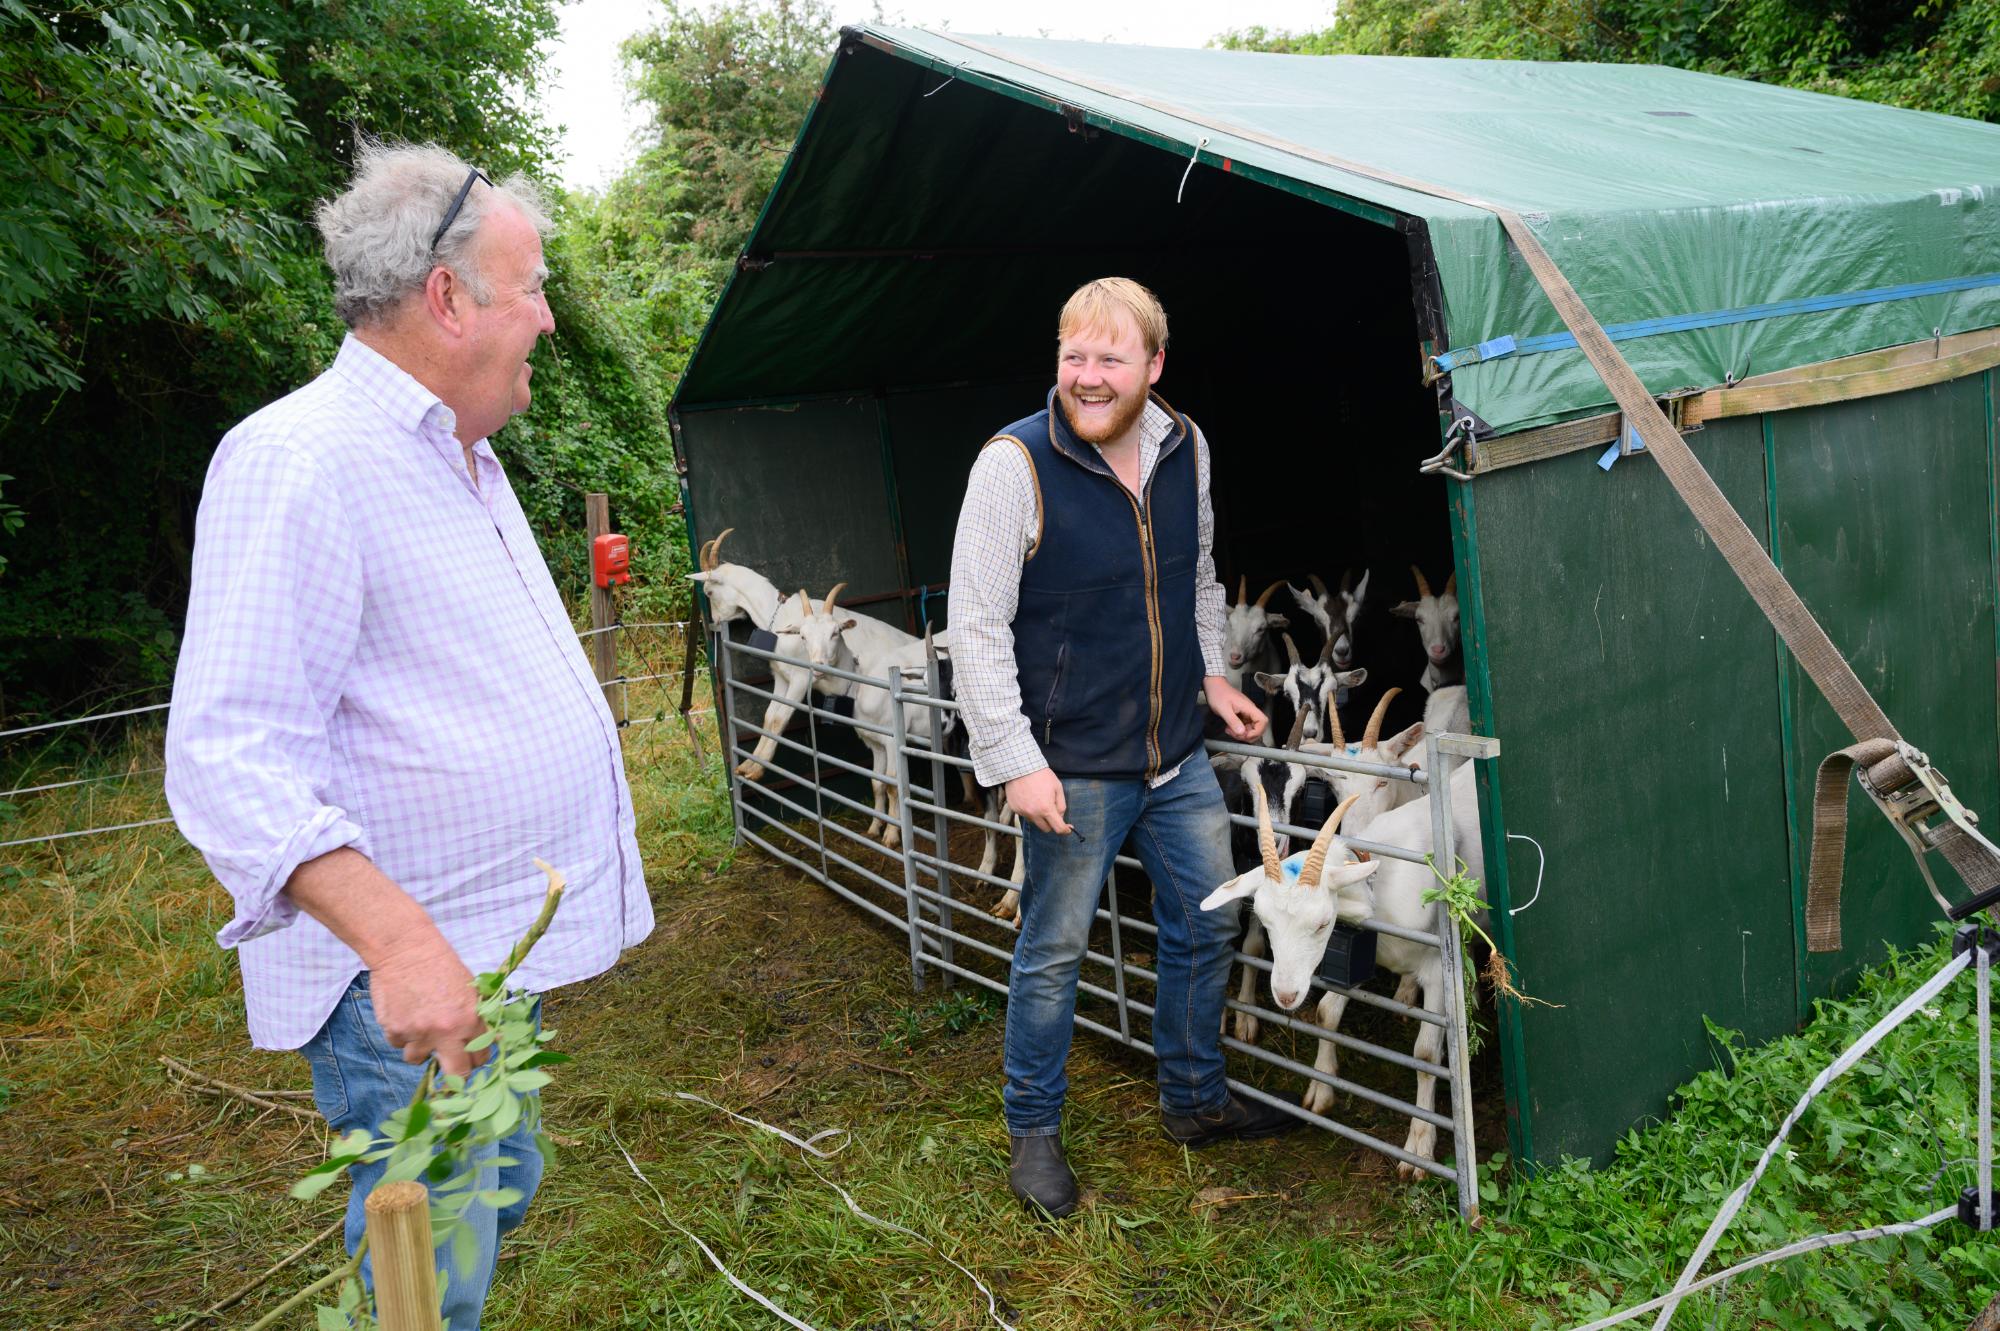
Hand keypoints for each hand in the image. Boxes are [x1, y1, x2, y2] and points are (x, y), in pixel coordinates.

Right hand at [368, 938, 488, 1076]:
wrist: (407, 950)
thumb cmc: (442, 966)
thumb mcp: (470, 989)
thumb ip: (477, 1017)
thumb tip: (491, 1041)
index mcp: (470, 1020)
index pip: (480, 1057)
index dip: (475, 1059)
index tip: (469, 1057)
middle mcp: (446, 1032)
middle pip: (456, 1073)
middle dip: (455, 1074)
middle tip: (449, 1062)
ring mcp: (418, 1034)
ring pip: (418, 1060)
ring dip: (419, 1048)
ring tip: (420, 1026)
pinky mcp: (395, 1031)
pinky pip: (398, 1044)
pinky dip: (401, 1035)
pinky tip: (404, 1013)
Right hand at [1005, 766, 1071, 834]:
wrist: (1020, 767)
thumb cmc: (1041, 775)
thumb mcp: (1057, 787)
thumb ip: (1061, 804)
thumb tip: (1061, 816)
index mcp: (1046, 809)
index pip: (1058, 828)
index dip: (1065, 830)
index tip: (1067, 829)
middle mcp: (1033, 813)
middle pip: (1045, 828)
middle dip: (1051, 823)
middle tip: (1051, 811)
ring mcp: (1022, 812)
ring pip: (1034, 821)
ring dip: (1038, 816)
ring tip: (1037, 799)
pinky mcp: (1014, 809)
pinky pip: (1024, 814)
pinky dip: (1028, 810)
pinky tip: (1028, 797)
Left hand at [1204, 676, 1266, 741]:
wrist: (1214, 686)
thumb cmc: (1218, 693)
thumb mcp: (1223, 709)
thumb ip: (1233, 721)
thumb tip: (1241, 732)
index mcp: (1248, 707)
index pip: (1263, 721)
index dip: (1257, 731)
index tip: (1246, 735)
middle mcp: (1250, 710)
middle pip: (1259, 727)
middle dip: (1248, 735)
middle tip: (1236, 734)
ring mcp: (1246, 712)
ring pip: (1251, 728)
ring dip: (1242, 734)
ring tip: (1230, 731)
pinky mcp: (1242, 714)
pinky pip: (1244, 726)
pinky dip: (1238, 730)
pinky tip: (1230, 728)